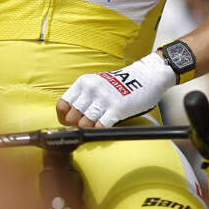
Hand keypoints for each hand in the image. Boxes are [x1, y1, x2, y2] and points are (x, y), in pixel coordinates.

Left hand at [57, 52, 175, 127]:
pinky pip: (100, 127)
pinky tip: (105, 127)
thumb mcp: (96, 83)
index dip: (64, 117)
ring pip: (84, 124)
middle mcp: (91, 90)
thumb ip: (82, 97)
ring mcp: (104, 99)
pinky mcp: (117, 108)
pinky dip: (100, 131)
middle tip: (87, 124)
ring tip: (98, 125)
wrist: (146, 77)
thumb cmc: (120, 83)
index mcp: (83, 82)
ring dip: (90, 129)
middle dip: (77, 125)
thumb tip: (68, 119)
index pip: (62, 105)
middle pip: (72, 118)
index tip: (71, 122)